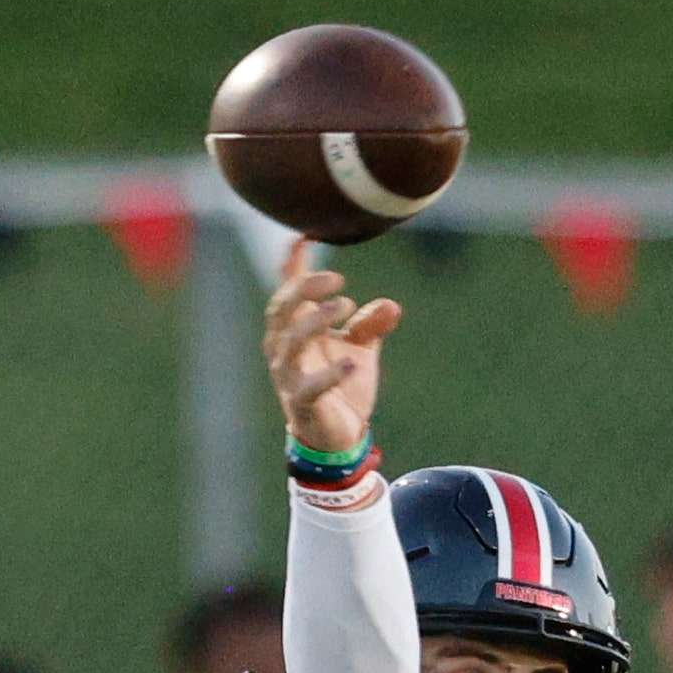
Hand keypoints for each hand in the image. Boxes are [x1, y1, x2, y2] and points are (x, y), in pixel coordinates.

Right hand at [263, 239, 401, 452]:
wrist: (338, 434)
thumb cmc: (342, 384)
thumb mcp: (361, 348)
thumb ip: (370, 324)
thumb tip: (392, 307)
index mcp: (294, 328)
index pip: (288, 290)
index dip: (292, 264)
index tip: (305, 237)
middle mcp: (283, 347)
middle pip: (281, 307)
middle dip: (304, 287)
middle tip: (338, 280)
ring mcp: (288, 375)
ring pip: (290, 341)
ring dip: (316, 320)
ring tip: (346, 307)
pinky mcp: (301, 403)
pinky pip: (310, 387)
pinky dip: (331, 374)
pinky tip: (354, 362)